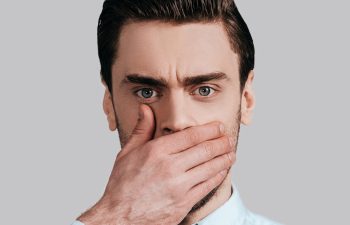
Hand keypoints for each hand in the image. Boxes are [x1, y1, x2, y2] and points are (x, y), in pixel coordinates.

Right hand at [78, 104, 234, 224]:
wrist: (120, 217)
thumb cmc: (122, 186)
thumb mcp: (126, 153)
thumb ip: (141, 130)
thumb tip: (146, 109)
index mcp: (157, 151)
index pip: (191, 136)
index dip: (210, 130)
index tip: (218, 126)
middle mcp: (171, 167)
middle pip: (205, 150)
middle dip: (221, 142)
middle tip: (229, 138)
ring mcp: (179, 186)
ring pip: (210, 167)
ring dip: (224, 158)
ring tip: (231, 152)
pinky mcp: (184, 202)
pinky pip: (207, 186)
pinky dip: (218, 176)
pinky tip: (222, 170)